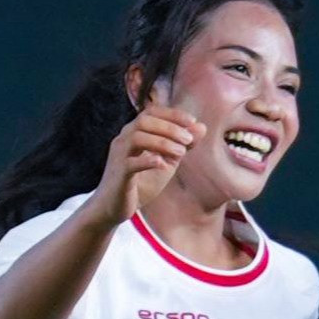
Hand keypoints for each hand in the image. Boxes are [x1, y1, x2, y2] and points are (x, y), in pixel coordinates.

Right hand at [88, 92, 200, 226]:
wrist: (115, 206)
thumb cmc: (141, 182)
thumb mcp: (167, 161)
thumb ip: (182, 145)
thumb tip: (202, 127)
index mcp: (134, 133)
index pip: (151, 113)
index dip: (172, 114)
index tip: (193, 121)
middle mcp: (124, 140)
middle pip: (144, 121)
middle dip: (169, 127)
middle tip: (188, 139)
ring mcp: (119, 156)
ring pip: (137, 138)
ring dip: (162, 142)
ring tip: (181, 153)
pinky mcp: (119, 174)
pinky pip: (130, 163)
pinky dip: (149, 161)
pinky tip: (164, 166)